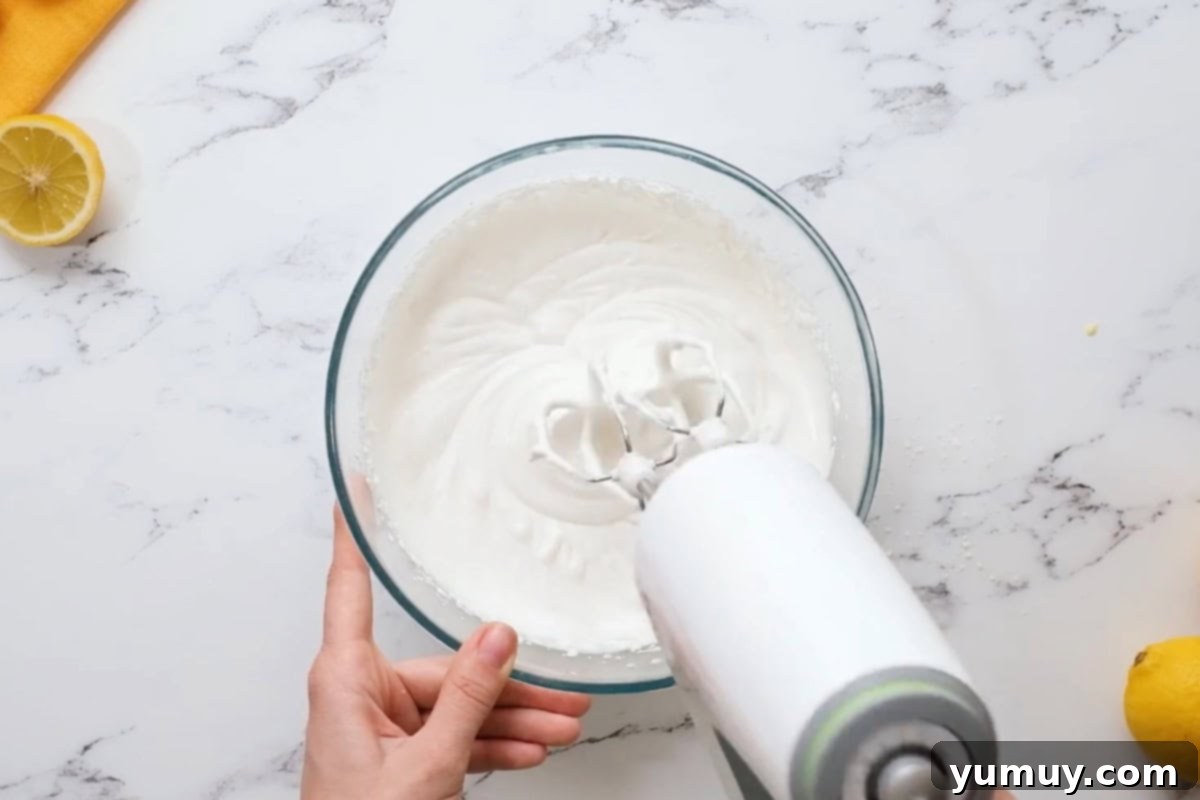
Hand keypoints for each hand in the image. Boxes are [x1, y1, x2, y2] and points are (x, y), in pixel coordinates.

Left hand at [301, 505, 591, 799]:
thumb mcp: (428, 766)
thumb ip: (467, 698)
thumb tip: (498, 638)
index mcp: (345, 679)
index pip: (349, 586)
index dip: (352, 533)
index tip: (355, 487)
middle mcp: (360, 693)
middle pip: (442, 666)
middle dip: (506, 685)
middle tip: (561, 692)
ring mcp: (381, 724)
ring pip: (456, 704)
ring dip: (510, 719)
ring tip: (563, 725)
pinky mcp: (399, 752)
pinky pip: (451, 733)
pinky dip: (489, 743)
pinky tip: (531, 748)